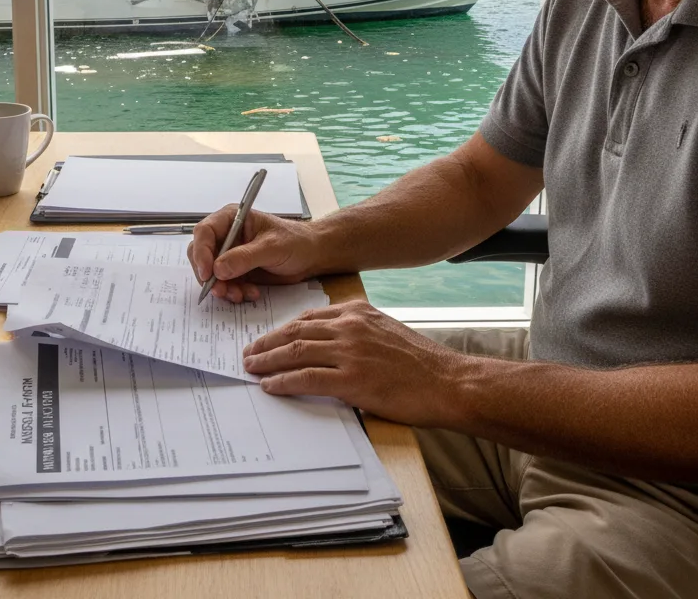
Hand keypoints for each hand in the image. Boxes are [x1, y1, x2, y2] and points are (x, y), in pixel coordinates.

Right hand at [187, 207, 321, 302]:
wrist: (310, 257)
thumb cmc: (295, 242)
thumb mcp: (272, 247)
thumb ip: (245, 257)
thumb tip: (218, 269)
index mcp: (231, 218)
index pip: (204, 232)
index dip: (201, 253)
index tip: (208, 274)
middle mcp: (226, 235)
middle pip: (201, 254)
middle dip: (209, 275)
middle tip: (222, 291)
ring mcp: (230, 254)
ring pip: (211, 273)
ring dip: (223, 288)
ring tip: (241, 295)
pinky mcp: (236, 271)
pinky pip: (224, 284)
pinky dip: (233, 292)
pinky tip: (250, 293)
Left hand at [241, 300, 467, 426]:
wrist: (448, 383)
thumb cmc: (420, 363)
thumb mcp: (385, 331)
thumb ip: (356, 331)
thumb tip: (327, 344)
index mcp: (357, 312)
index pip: (308, 318)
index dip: (282, 329)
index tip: (267, 338)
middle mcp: (350, 326)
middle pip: (295, 332)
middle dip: (267, 343)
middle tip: (249, 353)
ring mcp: (350, 352)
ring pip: (296, 352)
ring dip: (268, 361)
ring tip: (252, 369)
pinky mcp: (353, 380)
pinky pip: (307, 378)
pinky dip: (284, 382)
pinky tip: (270, 386)